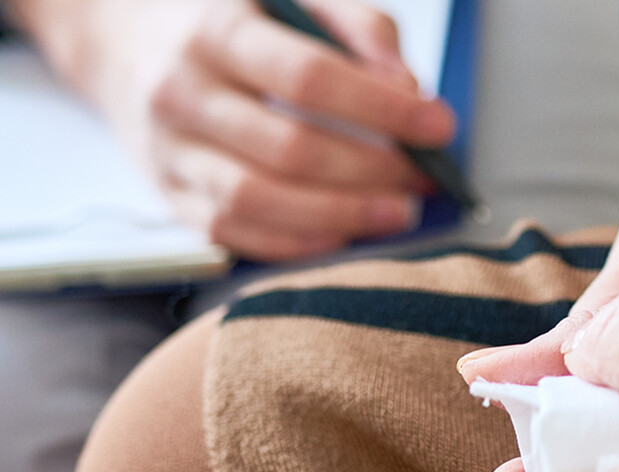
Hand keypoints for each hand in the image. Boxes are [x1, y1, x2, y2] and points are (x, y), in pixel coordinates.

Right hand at [21, 0, 455, 260]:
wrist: (119, 37)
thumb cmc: (227, 16)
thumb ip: (358, 27)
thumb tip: (408, 87)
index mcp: (216, 30)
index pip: (309, 77)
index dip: (383, 108)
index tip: (438, 125)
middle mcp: (182, 92)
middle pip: (289, 148)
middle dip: (371, 171)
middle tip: (422, 178)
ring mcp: (168, 150)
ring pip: (259, 200)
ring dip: (342, 216)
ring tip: (397, 212)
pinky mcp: (169, 194)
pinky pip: (234, 234)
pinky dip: (298, 242)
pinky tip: (344, 231)